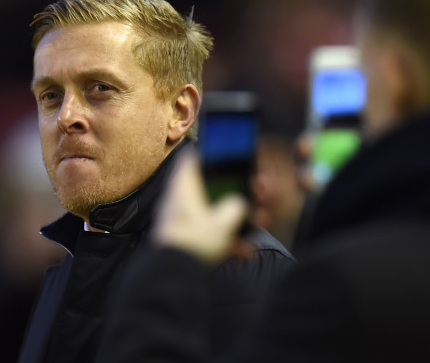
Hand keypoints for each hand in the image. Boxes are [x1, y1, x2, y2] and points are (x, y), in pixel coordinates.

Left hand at [154, 148, 246, 264]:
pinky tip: (246, 253)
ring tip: (255, 226)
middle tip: (251, 194)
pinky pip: (210, 234)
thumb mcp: (224, 222)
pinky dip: (227, 241)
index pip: (190, 160)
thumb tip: (240, 204)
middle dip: (231, 193)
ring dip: (233, 219)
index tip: (225, 155)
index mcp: (184, 188)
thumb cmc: (195, 242)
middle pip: (207, 188)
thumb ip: (237, 208)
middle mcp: (179, 201)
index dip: (207, 153)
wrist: (175, 276)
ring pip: (212, 213)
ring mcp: (182, 221)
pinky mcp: (186, 240)